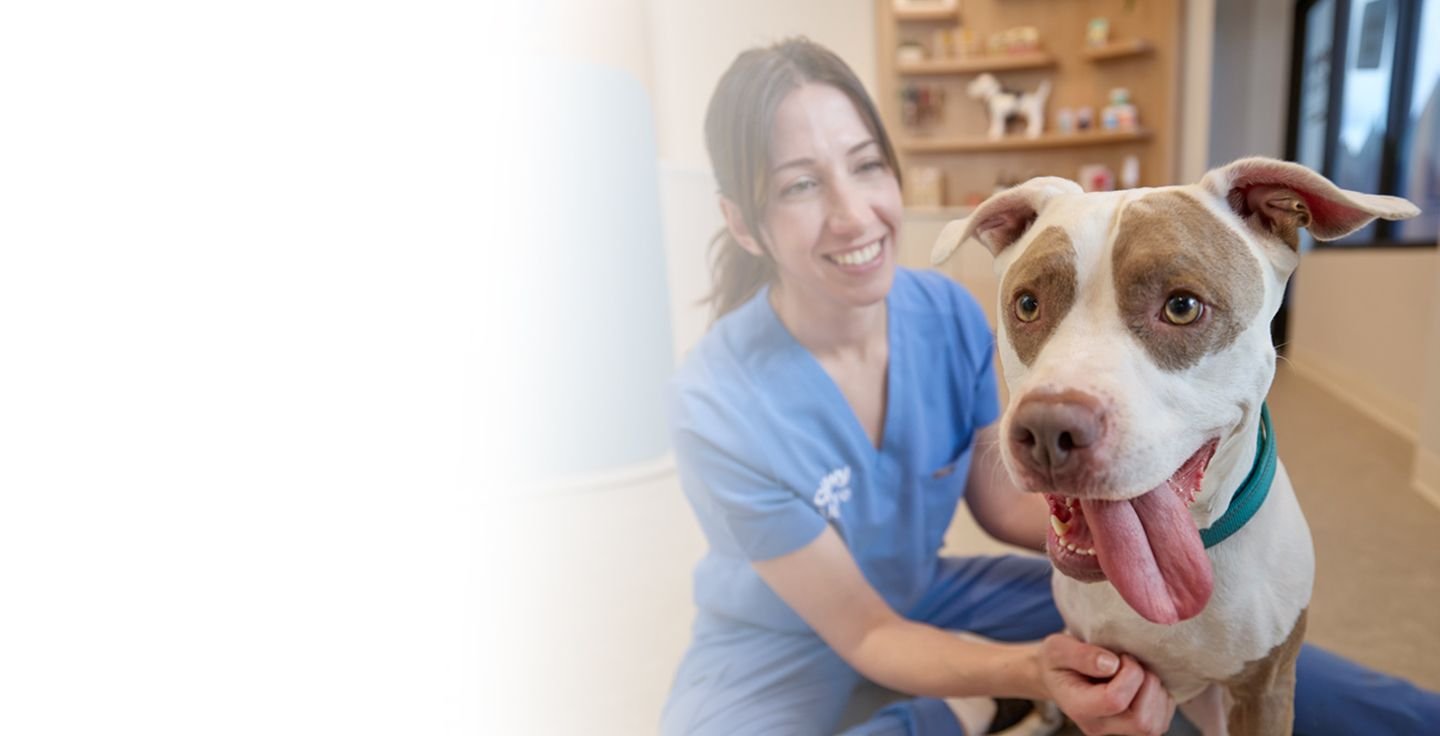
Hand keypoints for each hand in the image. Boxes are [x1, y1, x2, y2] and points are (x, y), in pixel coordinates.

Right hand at [1037, 634, 1174, 735]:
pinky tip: (1143, 682)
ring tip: (1138, 672)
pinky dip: (1161, 698)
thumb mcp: (1058, 648)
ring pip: (1155, 725)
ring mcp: (1118, 731)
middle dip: (1147, 685)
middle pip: (1141, 722)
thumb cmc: (1059, 660)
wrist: (1060, 676)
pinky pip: (1161, 721)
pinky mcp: (1134, 728)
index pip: (1115, 701)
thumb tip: (1111, 664)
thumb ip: (1081, 655)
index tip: (1120, 656)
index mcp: (1079, 707)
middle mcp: (1100, 726)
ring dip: (1156, 691)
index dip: (1129, 673)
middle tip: (1133, 664)